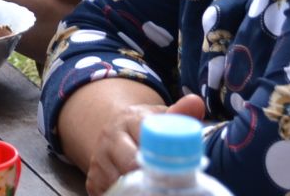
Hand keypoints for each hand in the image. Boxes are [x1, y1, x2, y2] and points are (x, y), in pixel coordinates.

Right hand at [84, 95, 205, 194]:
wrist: (117, 131)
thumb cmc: (146, 127)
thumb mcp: (162, 116)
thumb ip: (180, 112)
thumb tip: (196, 102)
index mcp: (131, 119)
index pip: (145, 137)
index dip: (160, 157)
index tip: (175, 171)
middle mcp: (110, 137)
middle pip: (129, 164)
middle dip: (148, 178)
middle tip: (166, 186)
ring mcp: (99, 158)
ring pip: (118, 182)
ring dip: (136, 190)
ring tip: (153, 190)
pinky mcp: (93, 177)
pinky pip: (106, 193)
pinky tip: (134, 193)